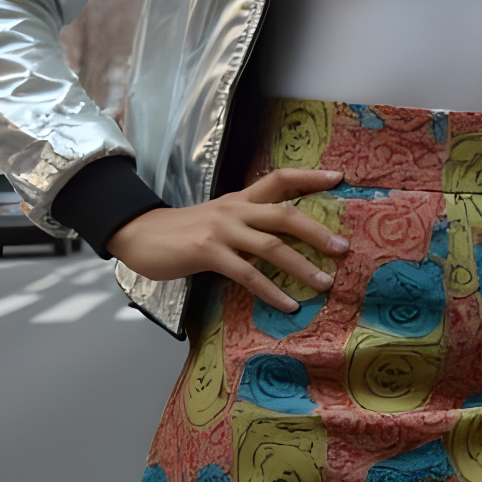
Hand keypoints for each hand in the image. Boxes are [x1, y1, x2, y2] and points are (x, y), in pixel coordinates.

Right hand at [105, 168, 348, 312]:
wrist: (139, 234)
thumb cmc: (181, 232)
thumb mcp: (218, 218)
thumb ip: (245, 223)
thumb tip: (280, 240)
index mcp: (239, 198)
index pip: (280, 178)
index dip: (310, 176)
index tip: (338, 177)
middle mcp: (235, 209)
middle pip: (285, 214)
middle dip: (317, 232)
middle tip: (343, 248)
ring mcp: (222, 230)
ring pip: (271, 246)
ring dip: (301, 267)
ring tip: (323, 283)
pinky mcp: (208, 252)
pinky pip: (247, 274)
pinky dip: (271, 291)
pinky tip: (288, 305)